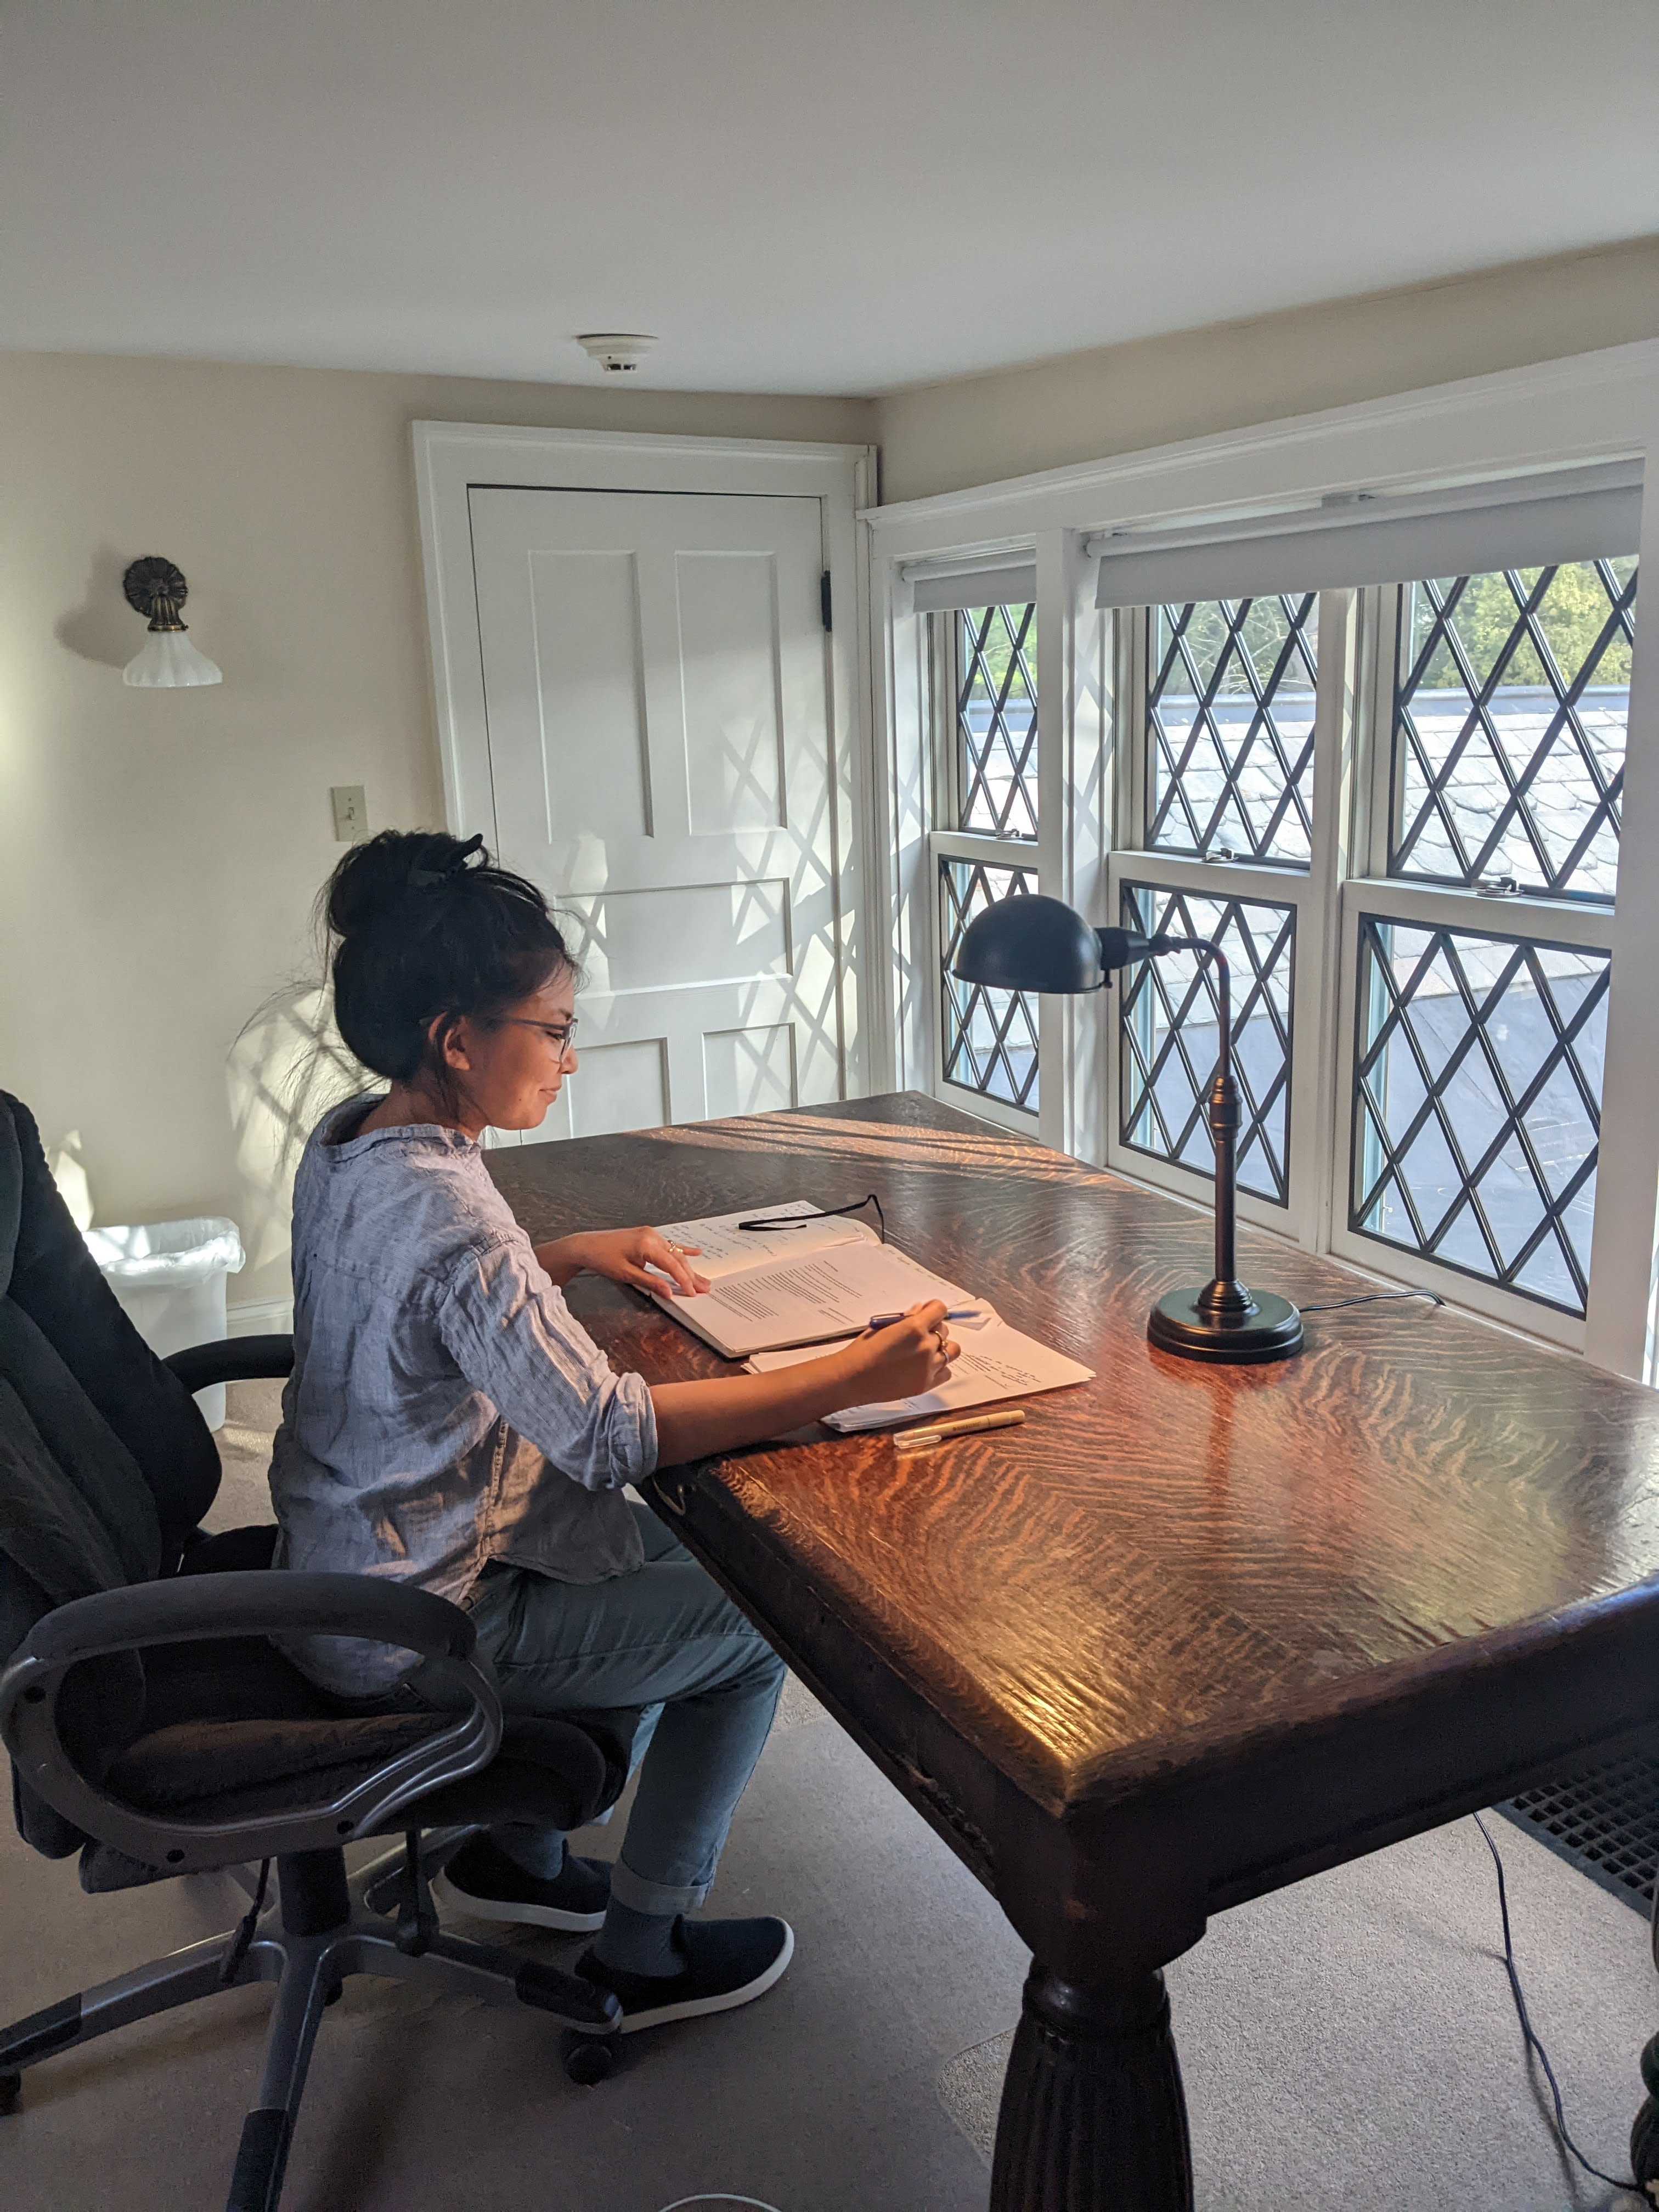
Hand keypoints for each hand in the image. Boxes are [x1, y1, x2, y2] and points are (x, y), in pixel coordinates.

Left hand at [536, 1228, 709, 1297]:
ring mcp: (651, 1234)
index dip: (683, 1280)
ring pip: (675, 1253)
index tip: (693, 1292)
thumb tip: (669, 1292)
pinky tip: (696, 1252)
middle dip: (691, 1275)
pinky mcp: (648, 1235)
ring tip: (702, 1279)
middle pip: (677, 1258)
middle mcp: (652, 1236)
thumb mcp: (627, 1274)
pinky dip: (682, 1249)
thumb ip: (651, 1282)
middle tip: (704, 1288)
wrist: (588, 1245)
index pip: (672, 1265)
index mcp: (646, 1244)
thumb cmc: (603, 1259)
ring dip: (688, 1266)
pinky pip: (669, 1244)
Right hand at [838, 1300, 957, 1403]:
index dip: (935, 1308)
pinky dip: (940, 1368)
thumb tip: (920, 1310)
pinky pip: (947, 1372)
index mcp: (914, 1328)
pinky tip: (925, 1366)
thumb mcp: (882, 1326)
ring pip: (951, 1351)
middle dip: (934, 1329)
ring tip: (926, 1350)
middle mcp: (925, 1347)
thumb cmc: (862, 1353)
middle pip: (944, 1330)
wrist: (851, 1379)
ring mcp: (927, 1367)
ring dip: (941, 1347)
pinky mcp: (925, 1384)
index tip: (931, 1311)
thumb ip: (906, 1318)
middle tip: (920, 1333)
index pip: (940, 1310)